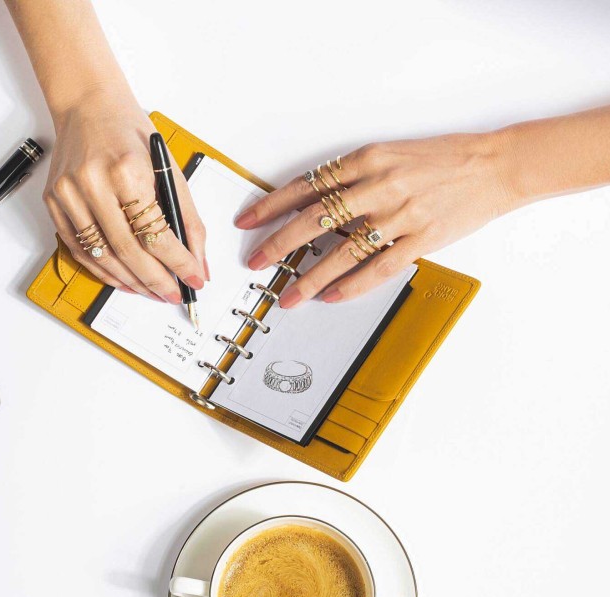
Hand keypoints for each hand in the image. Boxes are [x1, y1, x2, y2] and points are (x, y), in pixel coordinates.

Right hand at [43, 92, 206, 302]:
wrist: (87, 104)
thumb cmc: (128, 132)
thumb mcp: (167, 168)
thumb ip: (186, 218)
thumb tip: (198, 261)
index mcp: (126, 171)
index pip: (155, 233)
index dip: (178, 263)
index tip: (193, 279)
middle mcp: (93, 183)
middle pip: (128, 251)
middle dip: (155, 280)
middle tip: (171, 294)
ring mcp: (68, 195)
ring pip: (101, 256)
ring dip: (129, 281)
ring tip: (150, 292)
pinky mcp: (54, 202)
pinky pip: (79, 249)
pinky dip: (102, 270)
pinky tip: (122, 278)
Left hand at [235, 131, 516, 306]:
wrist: (495, 164)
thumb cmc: (442, 159)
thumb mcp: (390, 154)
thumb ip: (352, 176)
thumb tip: (312, 201)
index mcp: (367, 160)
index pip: (306, 185)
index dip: (272, 205)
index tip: (248, 221)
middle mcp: (379, 185)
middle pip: (315, 220)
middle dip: (279, 244)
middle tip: (257, 263)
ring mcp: (400, 214)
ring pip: (342, 251)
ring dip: (311, 277)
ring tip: (290, 295)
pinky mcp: (422, 238)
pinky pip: (378, 267)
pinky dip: (352, 285)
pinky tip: (332, 296)